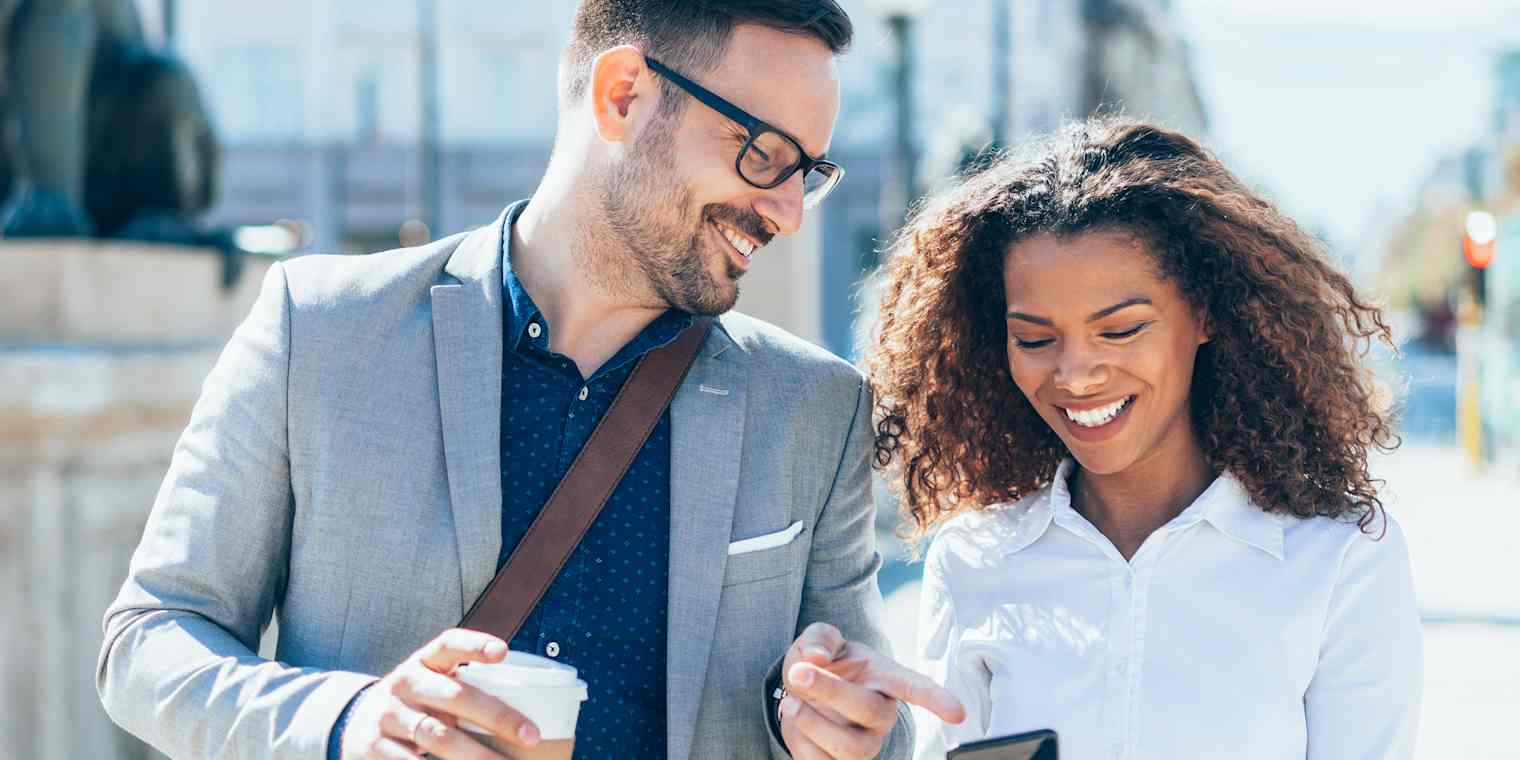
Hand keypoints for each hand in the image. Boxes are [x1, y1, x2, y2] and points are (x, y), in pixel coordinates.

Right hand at [340, 629, 542, 759]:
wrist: (359, 721)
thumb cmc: (420, 700)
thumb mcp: (436, 683)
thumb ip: (469, 687)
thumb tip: (534, 706)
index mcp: (426, 660)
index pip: (450, 643)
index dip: (475, 645)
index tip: (503, 652)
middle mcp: (406, 682)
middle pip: (455, 695)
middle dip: (497, 717)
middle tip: (531, 736)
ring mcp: (389, 714)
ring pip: (438, 735)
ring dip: (476, 756)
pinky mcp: (374, 746)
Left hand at [778, 623, 964, 759]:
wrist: (800, 688)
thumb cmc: (821, 661)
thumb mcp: (820, 639)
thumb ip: (820, 637)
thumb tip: (817, 656)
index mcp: (886, 678)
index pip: (917, 688)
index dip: (937, 700)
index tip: (958, 713)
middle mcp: (882, 714)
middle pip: (869, 711)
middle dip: (830, 690)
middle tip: (799, 672)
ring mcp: (865, 743)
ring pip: (849, 748)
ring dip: (812, 723)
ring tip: (791, 702)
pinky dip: (800, 742)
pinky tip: (795, 720)